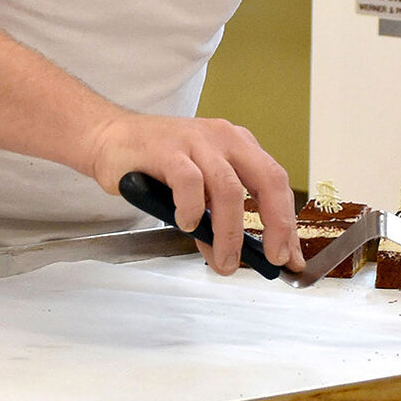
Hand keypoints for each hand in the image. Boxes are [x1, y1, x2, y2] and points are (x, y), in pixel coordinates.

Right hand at [86, 112, 301, 275]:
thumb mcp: (197, 192)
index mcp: (239, 146)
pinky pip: (189, 182)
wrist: (110, 139)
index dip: (287, 222)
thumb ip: (217, 220)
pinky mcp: (167, 149)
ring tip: (225, 261)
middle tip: (273, 258)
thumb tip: (237, 256)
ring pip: (228, 189)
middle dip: (276, 224)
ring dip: (230, 232)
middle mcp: (224, 139)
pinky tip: (186, 225)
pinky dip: (193, 209)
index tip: (291, 256)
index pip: (276, 184)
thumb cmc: (156, 165)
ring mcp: (197, 141)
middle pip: (266, 181)